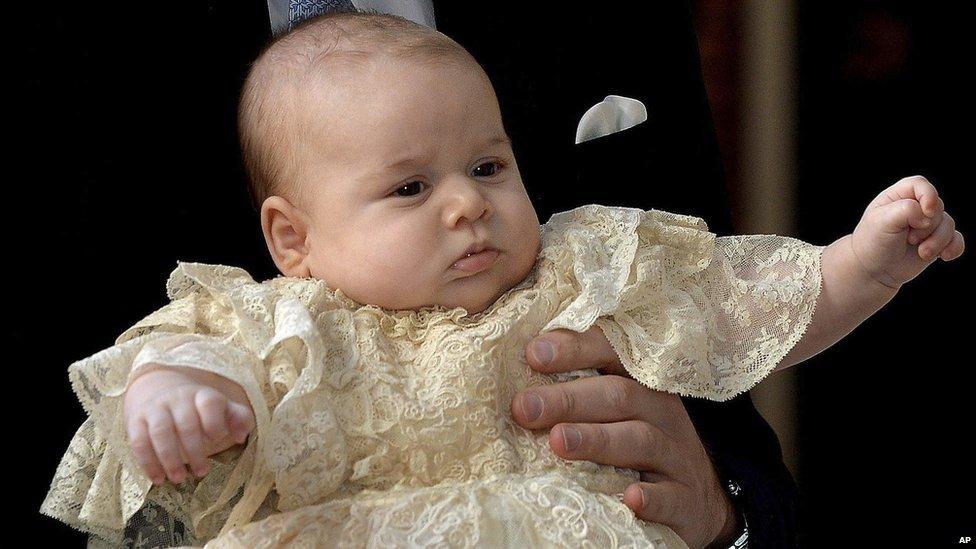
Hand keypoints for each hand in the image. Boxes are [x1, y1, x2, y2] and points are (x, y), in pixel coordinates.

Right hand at [123, 365, 254, 484]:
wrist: (158, 388)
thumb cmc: (198, 408)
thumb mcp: (222, 408)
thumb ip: (239, 418)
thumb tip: (240, 437)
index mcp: (203, 395)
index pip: (210, 403)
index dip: (215, 422)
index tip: (218, 439)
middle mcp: (178, 399)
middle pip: (186, 423)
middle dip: (195, 451)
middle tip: (202, 473)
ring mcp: (156, 409)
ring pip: (161, 432)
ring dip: (170, 458)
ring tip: (178, 479)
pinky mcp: (136, 420)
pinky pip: (139, 441)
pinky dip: (147, 462)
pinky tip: (157, 478)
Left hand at [510, 327, 736, 548]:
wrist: (698, 500)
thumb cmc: (638, 441)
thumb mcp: (617, 409)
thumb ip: (578, 390)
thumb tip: (518, 377)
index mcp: (640, 382)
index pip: (611, 352)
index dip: (575, 348)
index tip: (532, 354)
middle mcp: (660, 411)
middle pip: (618, 395)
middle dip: (568, 399)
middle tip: (524, 408)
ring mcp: (676, 455)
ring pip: (640, 440)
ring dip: (598, 439)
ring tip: (558, 442)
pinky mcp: (686, 499)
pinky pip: (672, 496)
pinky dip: (653, 498)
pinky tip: (630, 499)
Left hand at [852, 175, 964, 288]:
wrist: (872, 270)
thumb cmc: (873, 242)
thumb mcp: (882, 221)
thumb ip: (906, 209)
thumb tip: (928, 215)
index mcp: (899, 196)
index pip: (920, 184)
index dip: (928, 196)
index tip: (926, 213)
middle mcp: (916, 206)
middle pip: (938, 207)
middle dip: (927, 226)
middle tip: (909, 239)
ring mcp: (928, 224)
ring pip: (948, 225)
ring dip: (937, 241)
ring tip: (922, 253)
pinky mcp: (936, 241)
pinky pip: (956, 240)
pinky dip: (953, 248)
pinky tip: (944, 256)